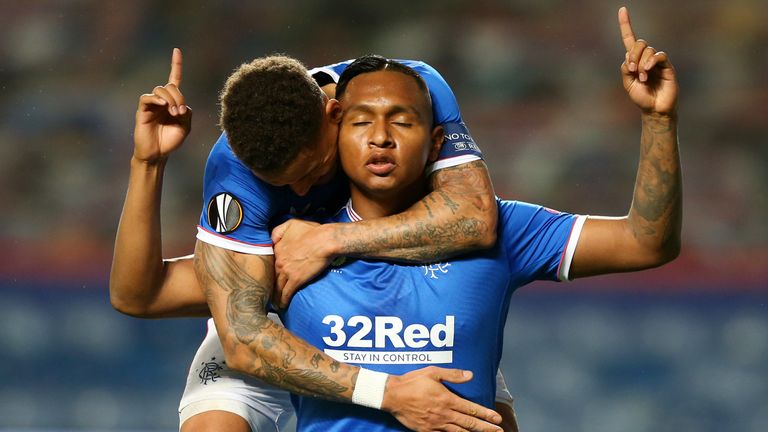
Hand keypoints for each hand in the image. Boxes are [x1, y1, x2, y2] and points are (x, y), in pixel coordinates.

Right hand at [133, 48, 191, 163]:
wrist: (158, 154)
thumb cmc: (170, 140)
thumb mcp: (185, 126)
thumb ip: (187, 113)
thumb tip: (180, 104)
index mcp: (173, 101)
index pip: (174, 79)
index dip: (176, 65)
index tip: (177, 50)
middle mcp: (162, 99)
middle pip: (170, 86)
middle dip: (179, 96)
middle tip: (180, 112)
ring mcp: (152, 104)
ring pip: (161, 89)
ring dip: (171, 99)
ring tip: (174, 113)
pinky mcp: (142, 110)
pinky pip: (147, 97)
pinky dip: (157, 99)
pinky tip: (163, 106)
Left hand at [271, 219, 334, 307]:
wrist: (325, 241)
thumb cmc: (313, 231)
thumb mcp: (292, 224)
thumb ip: (279, 230)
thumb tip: (272, 238)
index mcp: (277, 248)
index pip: (269, 262)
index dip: (269, 270)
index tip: (268, 276)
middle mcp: (279, 261)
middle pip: (271, 276)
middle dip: (269, 285)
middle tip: (268, 292)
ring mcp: (287, 271)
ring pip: (277, 286)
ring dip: (275, 295)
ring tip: (274, 302)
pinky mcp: (296, 280)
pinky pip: (286, 293)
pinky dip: (283, 300)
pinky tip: (282, 306)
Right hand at [382, 367, 502, 431]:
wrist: (392, 395)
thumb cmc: (412, 382)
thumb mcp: (433, 372)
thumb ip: (453, 375)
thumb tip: (470, 375)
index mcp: (447, 399)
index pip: (471, 408)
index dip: (486, 414)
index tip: (497, 418)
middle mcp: (444, 414)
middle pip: (469, 423)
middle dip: (486, 428)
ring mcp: (435, 424)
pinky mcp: (426, 431)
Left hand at [618, 7, 677, 115]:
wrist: (654, 110)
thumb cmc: (641, 98)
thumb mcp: (627, 84)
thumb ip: (625, 69)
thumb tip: (628, 57)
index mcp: (634, 61)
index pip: (629, 40)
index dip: (625, 25)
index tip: (622, 9)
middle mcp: (645, 58)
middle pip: (638, 43)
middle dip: (633, 55)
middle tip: (631, 70)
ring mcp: (657, 61)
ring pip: (647, 50)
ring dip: (641, 64)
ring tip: (642, 78)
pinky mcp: (667, 66)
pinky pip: (659, 55)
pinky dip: (650, 62)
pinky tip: (647, 72)